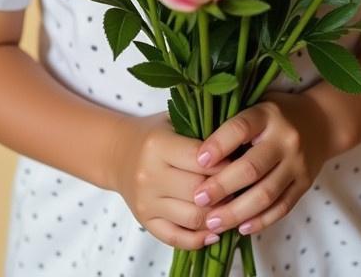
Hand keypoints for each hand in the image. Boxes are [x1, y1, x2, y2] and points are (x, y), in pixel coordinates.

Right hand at [111, 110, 230, 250]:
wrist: (118, 153)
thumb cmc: (154, 135)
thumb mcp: (175, 121)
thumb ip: (202, 131)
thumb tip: (240, 146)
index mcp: (158, 145)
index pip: (201, 159)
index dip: (225, 163)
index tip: (241, 161)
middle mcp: (149, 175)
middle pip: (199, 191)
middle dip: (225, 190)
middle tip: (241, 186)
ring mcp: (146, 202)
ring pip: (193, 218)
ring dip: (218, 216)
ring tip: (233, 207)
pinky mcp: (145, 222)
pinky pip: (177, 238)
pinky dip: (200, 239)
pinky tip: (215, 232)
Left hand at [190, 90, 333, 237]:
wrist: (321, 122)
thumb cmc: (275, 115)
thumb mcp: (256, 107)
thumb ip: (232, 125)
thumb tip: (195, 152)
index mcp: (267, 114)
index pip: (240, 128)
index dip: (218, 145)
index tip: (198, 161)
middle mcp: (285, 138)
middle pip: (251, 167)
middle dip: (222, 186)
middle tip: (198, 200)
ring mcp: (297, 163)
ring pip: (266, 194)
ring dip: (237, 212)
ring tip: (213, 222)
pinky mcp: (305, 184)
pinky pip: (282, 207)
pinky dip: (261, 221)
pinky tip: (241, 228)